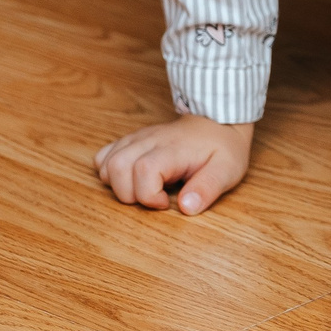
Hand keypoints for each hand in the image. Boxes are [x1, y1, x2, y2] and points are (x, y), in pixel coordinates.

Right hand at [94, 113, 253, 213]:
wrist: (219, 122)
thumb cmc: (222, 148)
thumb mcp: (226, 170)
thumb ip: (207, 189)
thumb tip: (185, 207)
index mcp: (173, 149)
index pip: (143, 170)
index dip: (149, 196)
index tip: (167, 203)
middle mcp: (150, 140)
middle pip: (116, 166)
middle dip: (128, 194)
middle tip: (153, 199)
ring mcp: (138, 139)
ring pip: (106, 162)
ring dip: (117, 185)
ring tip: (143, 191)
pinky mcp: (131, 140)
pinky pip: (104, 155)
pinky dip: (109, 172)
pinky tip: (130, 179)